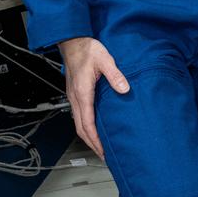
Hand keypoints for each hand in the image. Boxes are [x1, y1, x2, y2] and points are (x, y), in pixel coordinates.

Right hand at [59, 36, 129, 156]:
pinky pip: (79, 115)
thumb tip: (125, 89)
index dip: (95, 139)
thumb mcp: (104, 59)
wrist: (72, 41)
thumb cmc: (87, 49)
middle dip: (91, 144)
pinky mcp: (75, 94)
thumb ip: (115, 74)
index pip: (87, 123)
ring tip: (100, 146)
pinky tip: (94, 128)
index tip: (103, 151)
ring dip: (88, 137)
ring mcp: (74, 97)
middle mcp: (75, 98)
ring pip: (79, 123)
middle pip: (81, 128)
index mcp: (82, 92)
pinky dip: (86, 127)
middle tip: (104, 155)